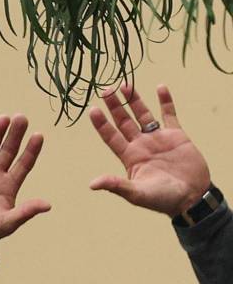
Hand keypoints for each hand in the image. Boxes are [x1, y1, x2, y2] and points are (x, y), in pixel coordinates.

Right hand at [0, 115, 48, 253]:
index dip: (32, 150)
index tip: (39, 135)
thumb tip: (47, 205)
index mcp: (9, 186)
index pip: (24, 163)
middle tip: (22, 118)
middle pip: (8, 151)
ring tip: (4, 118)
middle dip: (15, 135)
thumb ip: (25, 212)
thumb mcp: (7, 224)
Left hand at [89, 82, 212, 215]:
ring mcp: (158, 139)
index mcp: (129, 157)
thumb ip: (116, 185)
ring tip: (125, 84)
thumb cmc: (163, 199)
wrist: (192, 197)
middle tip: (106, 89)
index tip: (92, 109)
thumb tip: (92, 184)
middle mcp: (140, 145)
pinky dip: (165, 101)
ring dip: (134, 100)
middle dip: (114, 106)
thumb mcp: (137, 194)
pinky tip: (160, 87)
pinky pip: (169, 115)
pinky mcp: (177, 135)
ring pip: (143, 115)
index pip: (111, 136)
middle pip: (124, 121)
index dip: (102, 123)